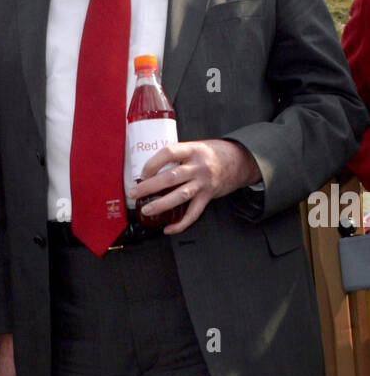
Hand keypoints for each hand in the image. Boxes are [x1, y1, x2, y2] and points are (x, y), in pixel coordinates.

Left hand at [133, 139, 260, 232]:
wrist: (240, 161)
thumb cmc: (212, 153)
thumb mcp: (195, 147)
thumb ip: (177, 156)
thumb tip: (151, 169)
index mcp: (193, 150)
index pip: (169, 153)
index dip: (153, 163)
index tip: (142, 173)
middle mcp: (199, 166)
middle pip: (171, 177)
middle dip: (149, 187)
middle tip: (134, 193)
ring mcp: (204, 183)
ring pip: (180, 195)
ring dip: (161, 204)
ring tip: (146, 210)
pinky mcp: (208, 196)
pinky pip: (193, 213)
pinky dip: (180, 223)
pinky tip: (168, 228)